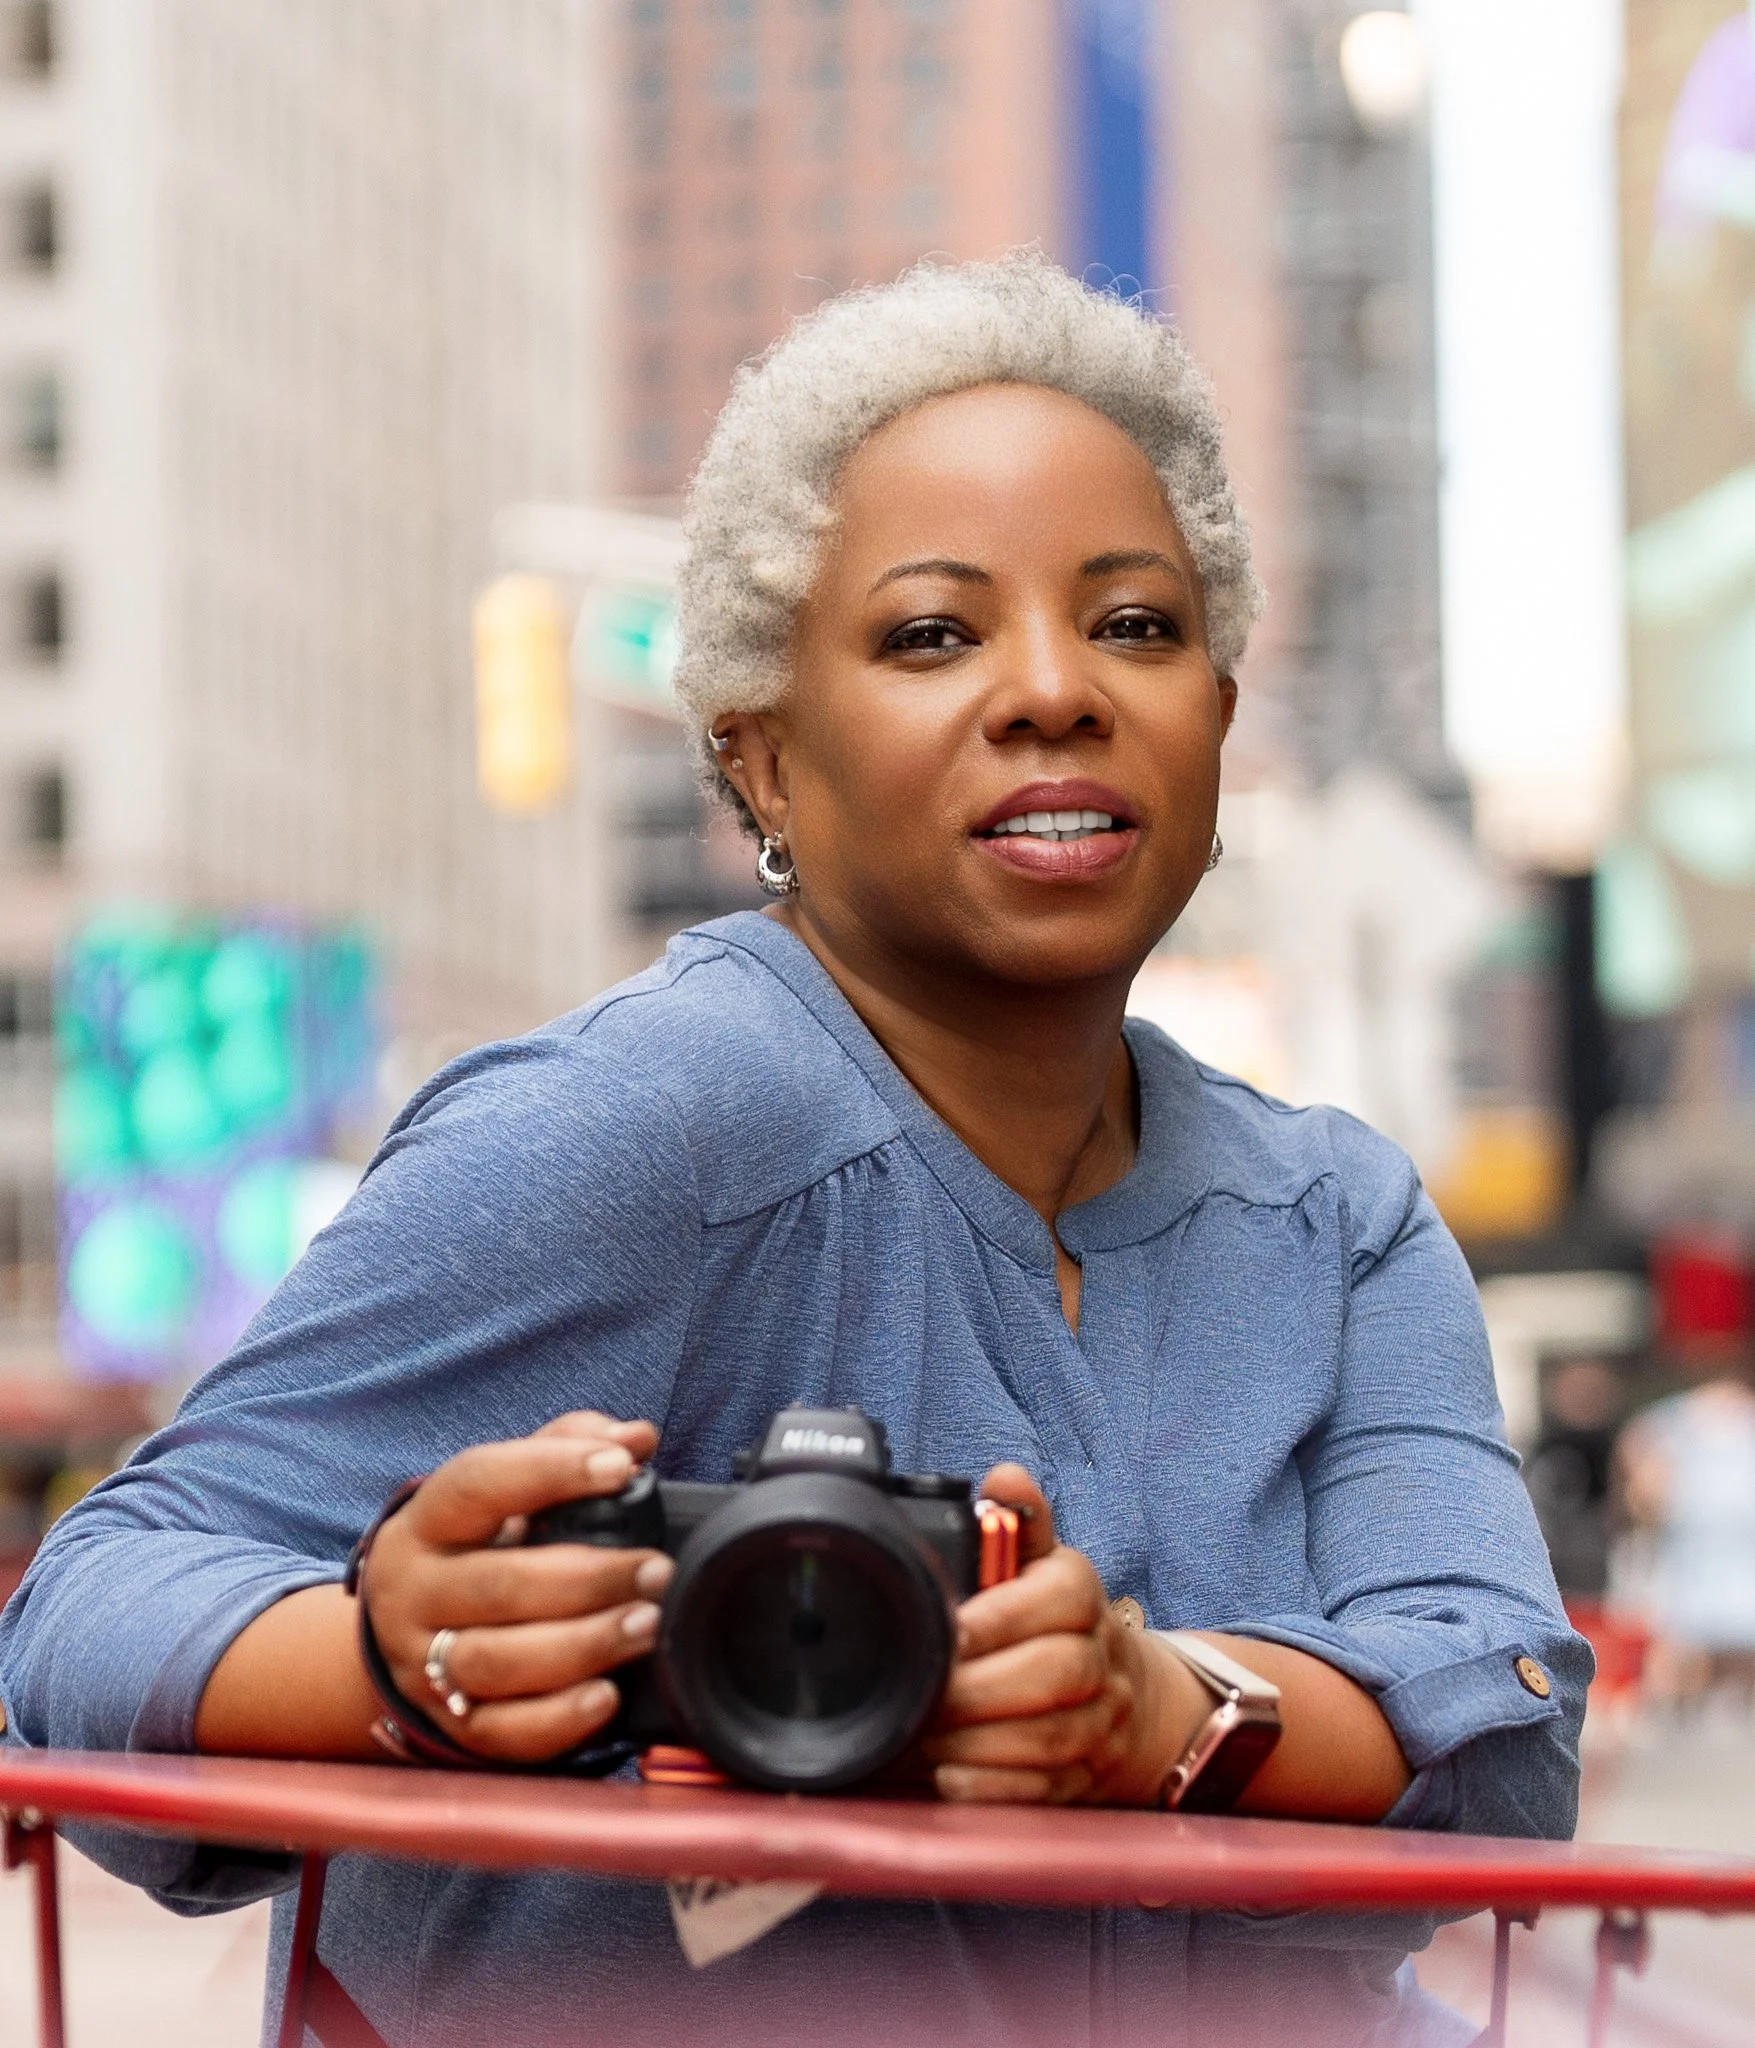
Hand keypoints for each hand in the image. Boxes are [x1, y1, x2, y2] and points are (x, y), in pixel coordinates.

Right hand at [359, 1410, 672, 1763]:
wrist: (404, 1625)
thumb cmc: (476, 1542)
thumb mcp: (503, 1487)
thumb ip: (568, 1446)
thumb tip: (636, 1437)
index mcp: (427, 1522)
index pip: (478, 1483)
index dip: (552, 1470)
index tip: (621, 1468)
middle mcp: (414, 1593)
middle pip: (500, 1585)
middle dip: (591, 1578)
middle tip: (656, 1570)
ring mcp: (425, 1664)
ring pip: (501, 1662)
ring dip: (585, 1644)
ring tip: (647, 1624)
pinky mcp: (450, 1725)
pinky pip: (503, 1732)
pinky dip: (559, 1718)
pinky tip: (606, 1694)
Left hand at [923, 1464, 1203, 1805]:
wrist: (1126, 1693)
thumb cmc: (1058, 1617)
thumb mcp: (1043, 1561)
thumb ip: (1018, 1522)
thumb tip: (1004, 1477)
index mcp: (1081, 1594)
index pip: (1058, 1601)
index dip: (1000, 1618)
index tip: (948, 1631)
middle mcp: (1100, 1657)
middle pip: (1055, 1675)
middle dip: (981, 1689)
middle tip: (925, 1692)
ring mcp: (1101, 1722)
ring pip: (1049, 1737)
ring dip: (980, 1742)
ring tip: (925, 1737)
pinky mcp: (1085, 1776)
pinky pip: (1045, 1788)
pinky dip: (995, 1787)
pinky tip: (951, 1779)